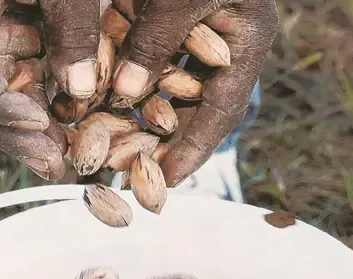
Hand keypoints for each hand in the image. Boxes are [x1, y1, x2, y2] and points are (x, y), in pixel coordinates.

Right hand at [0, 0, 100, 180]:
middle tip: (57, 167)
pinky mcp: (14, 45)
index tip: (38, 125)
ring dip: (37, 133)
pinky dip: (48, 109)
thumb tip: (78, 90)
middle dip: (22, 137)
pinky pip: (25, 84)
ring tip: (69, 161)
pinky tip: (73, 129)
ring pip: (6, 98)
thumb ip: (70, 25)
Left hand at [112, 0, 278, 186]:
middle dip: (166, 143)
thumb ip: (155, 41)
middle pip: (194, 110)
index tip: (169, 179)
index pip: (221, 111)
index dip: (195, 149)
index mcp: (242, 43)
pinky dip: (130, 86)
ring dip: (144, 120)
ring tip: (121, 151)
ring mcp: (196, 37)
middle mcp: (222, 47)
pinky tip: (109, 109)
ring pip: (169, 92)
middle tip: (137, 174)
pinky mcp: (169, 25)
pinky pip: (149, 65)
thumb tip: (125, 93)